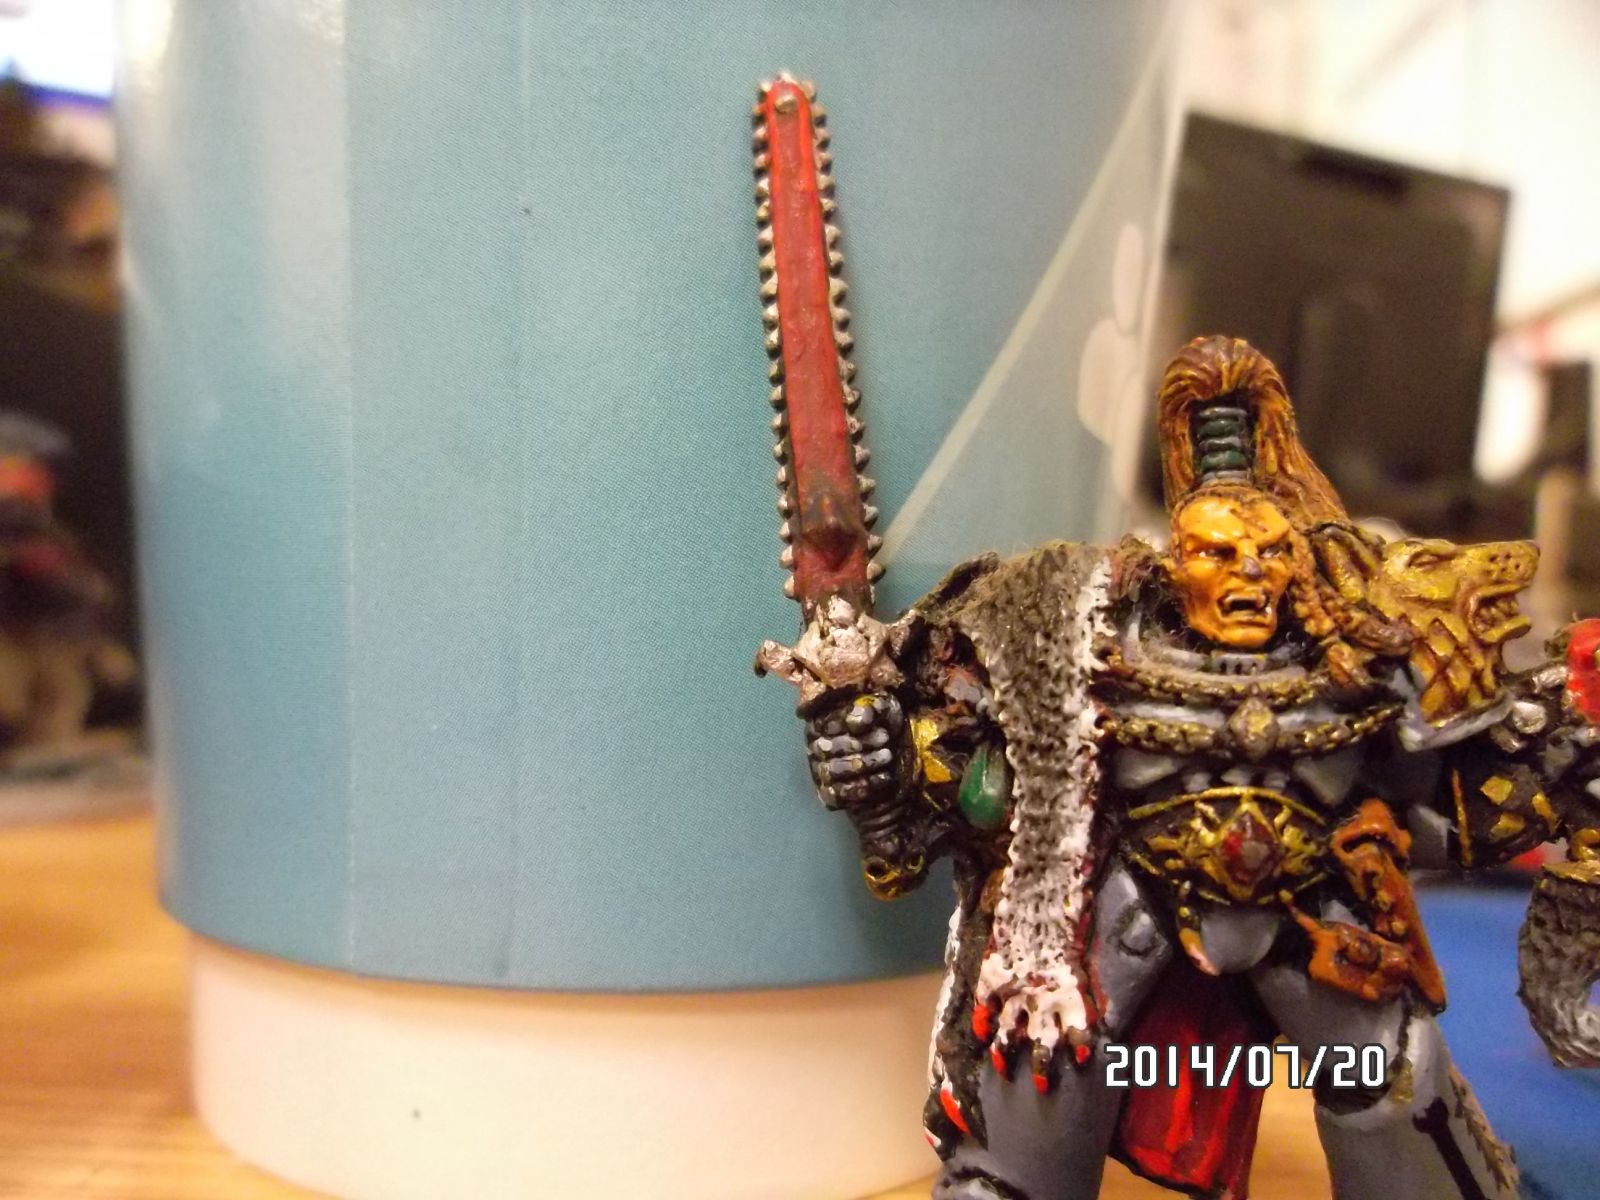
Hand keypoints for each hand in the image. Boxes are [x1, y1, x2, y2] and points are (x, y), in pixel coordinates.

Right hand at [805, 692, 903, 810]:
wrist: (899, 757)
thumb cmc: (885, 726)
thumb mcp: (883, 710)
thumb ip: (871, 709)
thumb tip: (858, 720)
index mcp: (821, 723)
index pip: (827, 726)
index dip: (852, 727)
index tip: (881, 730)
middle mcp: (815, 748)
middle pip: (827, 749)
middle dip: (860, 745)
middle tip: (887, 742)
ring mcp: (820, 773)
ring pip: (832, 771)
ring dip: (863, 765)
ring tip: (887, 757)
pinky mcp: (829, 795)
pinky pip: (837, 795)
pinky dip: (863, 787)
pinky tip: (884, 778)